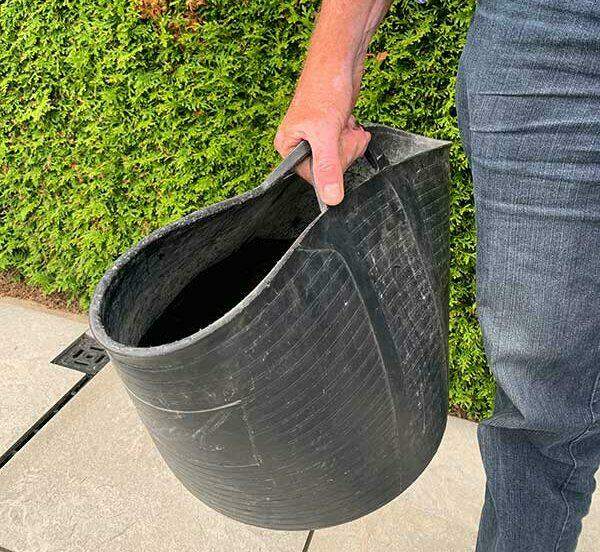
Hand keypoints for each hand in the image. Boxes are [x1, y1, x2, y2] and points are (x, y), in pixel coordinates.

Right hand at [275, 91, 370, 205]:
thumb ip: (328, 167)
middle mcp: (301, 145)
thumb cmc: (324, 88)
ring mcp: (319, 139)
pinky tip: (351, 122)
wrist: (341, 60)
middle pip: (329, 170)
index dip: (330, 167)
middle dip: (343, 151)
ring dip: (351, 143)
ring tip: (346, 125)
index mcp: (288, 147)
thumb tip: (331, 198)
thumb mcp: (326, 134)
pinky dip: (355, 136)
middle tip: (342, 132)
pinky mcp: (334, 132)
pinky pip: (348, 147)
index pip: (312, 177)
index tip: (335, 147)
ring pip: (342, 159)